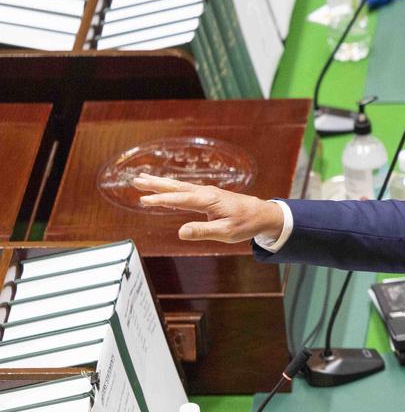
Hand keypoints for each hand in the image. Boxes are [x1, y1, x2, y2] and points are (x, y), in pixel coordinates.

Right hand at [130, 173, 283, 242]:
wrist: (262, 214)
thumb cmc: (246, 224)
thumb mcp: (226, 232)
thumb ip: (203, 232)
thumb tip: (181, 232)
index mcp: (208, 200)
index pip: (180, 200)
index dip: (161, 200)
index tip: (143, 200)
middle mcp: (206, 193)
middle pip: (176, 187)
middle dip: (155, 184)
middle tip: (135, 180)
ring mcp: (207, 192)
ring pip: (180, 186)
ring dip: (161, 183)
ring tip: (143, 179)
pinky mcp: (209, 195)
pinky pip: (186, 190)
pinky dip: (172, 187)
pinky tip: (165, 189)